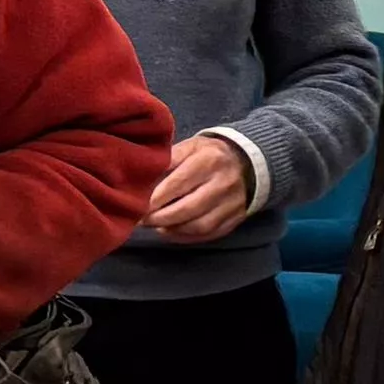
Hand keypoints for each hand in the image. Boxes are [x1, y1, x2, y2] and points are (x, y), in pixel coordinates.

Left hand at [144, 134, 260, 246]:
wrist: (246, 162)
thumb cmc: (208, 154)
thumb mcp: (189, 146)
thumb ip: (167, 159)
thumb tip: (142, 178)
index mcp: (209, 160)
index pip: (178, 184)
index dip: (155, 198)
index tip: (137, 205)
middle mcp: (223, 183)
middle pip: (188, 208)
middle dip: (160, 217)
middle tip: (141, 220)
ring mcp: (232, 203)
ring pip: (199, 225)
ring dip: (172, 229)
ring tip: (154, 225)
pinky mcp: (236, 218)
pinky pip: (209, 234)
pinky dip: (186, 236)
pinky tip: (171, 231)